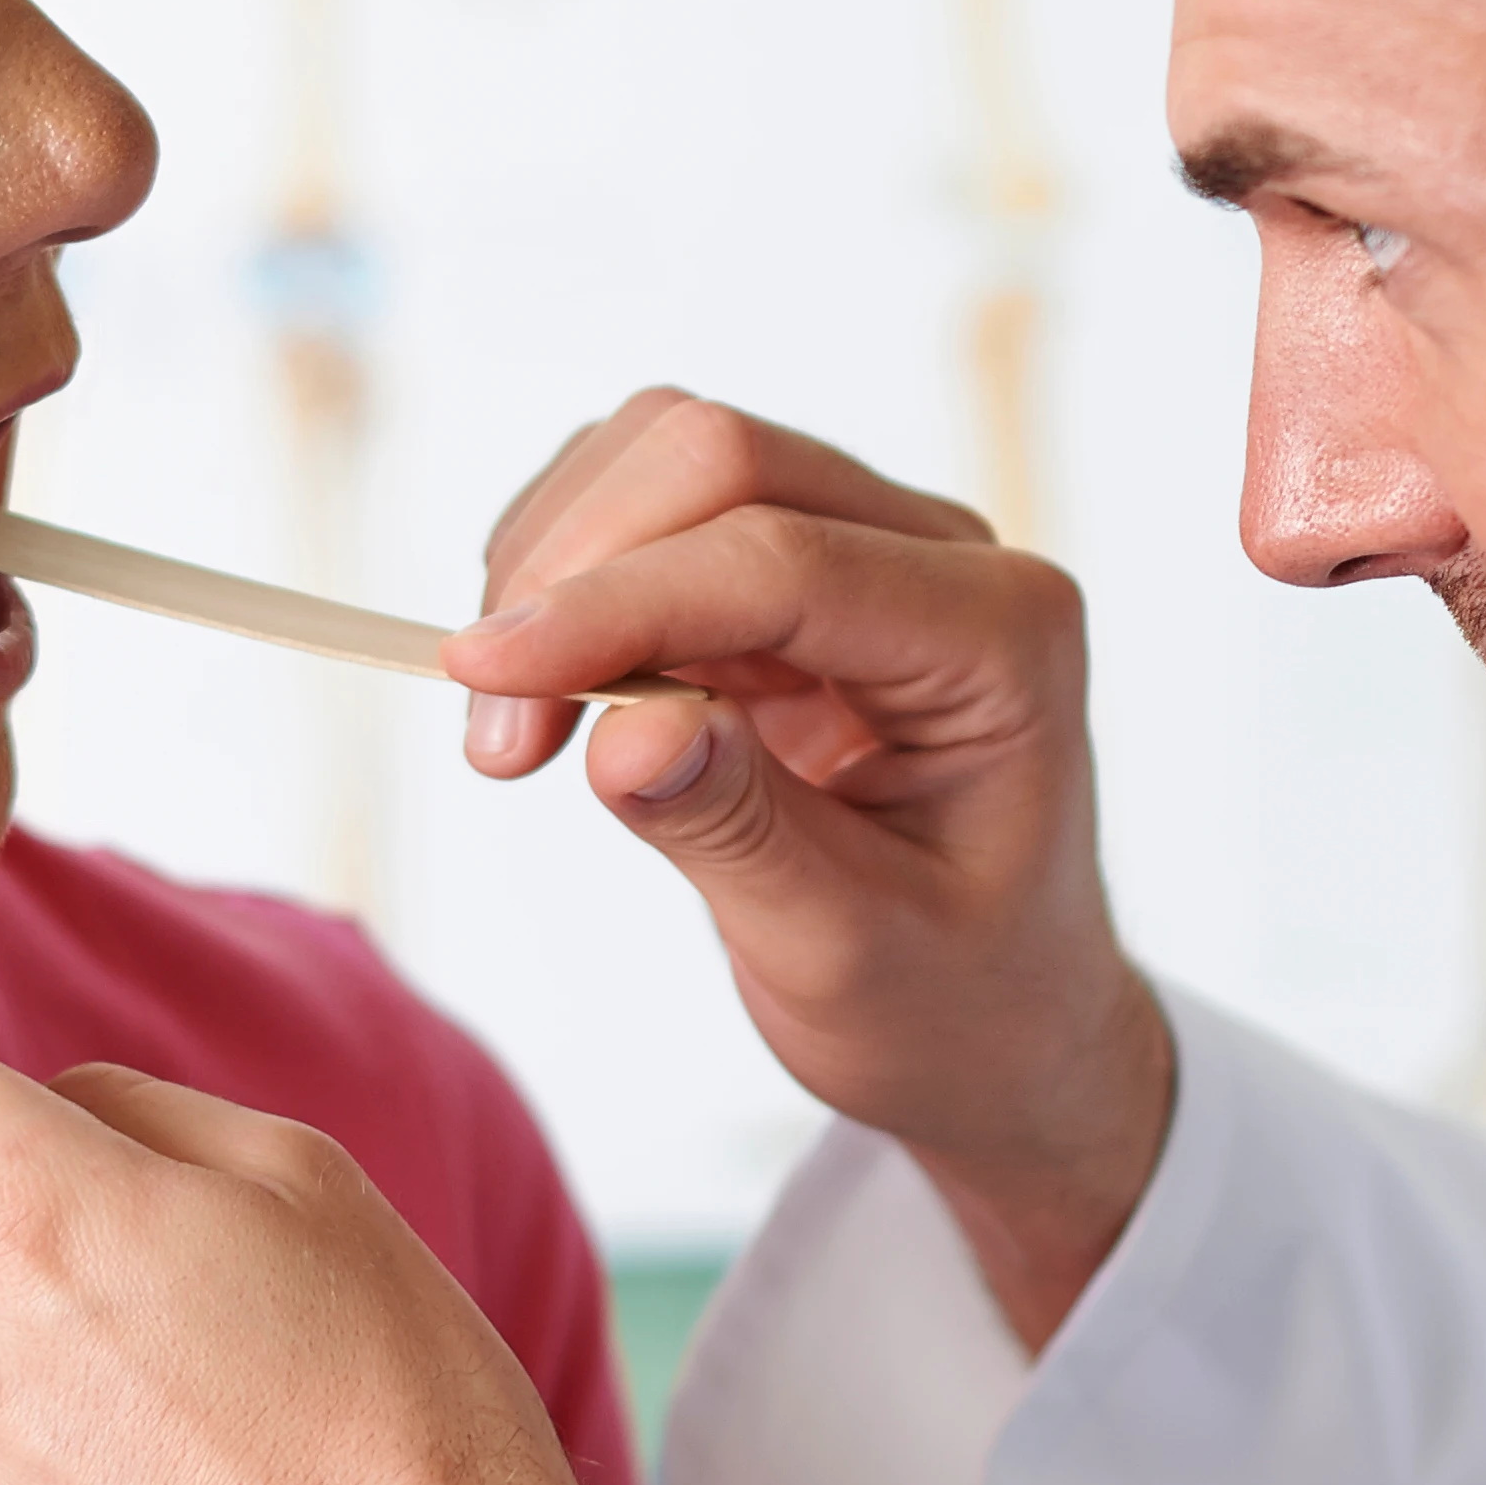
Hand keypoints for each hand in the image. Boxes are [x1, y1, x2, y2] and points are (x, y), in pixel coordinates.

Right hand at [448, 391, 1175, 1342]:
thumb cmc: (949, 1001)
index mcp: (1003, 641)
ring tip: (517, 728)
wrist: (997, 1028)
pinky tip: (553, 692)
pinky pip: (651, 509)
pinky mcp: (792, 567)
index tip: (482, 678)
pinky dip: (569, 576)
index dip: (617, 604)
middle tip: (497, 737)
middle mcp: (947, 559)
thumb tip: (622, 731)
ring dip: (556, 565)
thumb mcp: (844, 952)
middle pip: (717, 459)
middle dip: (574, 570)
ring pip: (667, 456)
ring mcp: (868, 548)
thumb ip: (738, 831)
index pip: (783, 561)